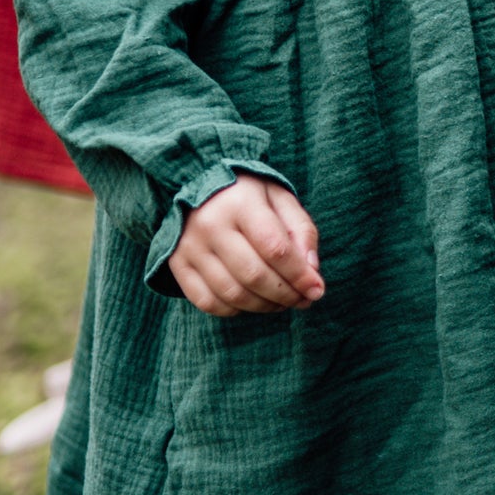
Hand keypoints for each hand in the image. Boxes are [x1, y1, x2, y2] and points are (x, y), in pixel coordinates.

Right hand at [170, 176, 323, 316]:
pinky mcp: (178, 264)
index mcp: (240, 202)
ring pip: (233, 294)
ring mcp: (190, 247)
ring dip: (265, 306)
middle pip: (254, 276)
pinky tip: (252, 301)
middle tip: (303, 300)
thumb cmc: (249, 195)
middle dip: (286, 295)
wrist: (197, 184)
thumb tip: (311, 272)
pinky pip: (208, 302)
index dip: (300, 276)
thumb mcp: (281, 199)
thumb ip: (301, 231)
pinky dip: (235, 310)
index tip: (317, 290)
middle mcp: (210, 224)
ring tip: (282, 302)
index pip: (275, 249)